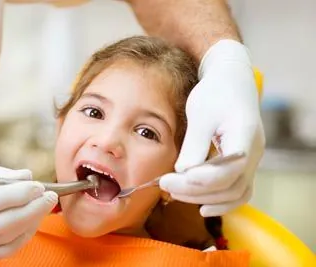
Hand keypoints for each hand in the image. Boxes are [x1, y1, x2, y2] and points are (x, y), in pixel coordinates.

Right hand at [0, 166, 57, 262]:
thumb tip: (28, 176)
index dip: (22, 193)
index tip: (39, 185)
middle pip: (7, 223)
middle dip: (34, 209)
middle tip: (50, 196)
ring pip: (9, 238)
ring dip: (33, 221)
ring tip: (44, 206)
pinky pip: (6, 250)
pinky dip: (24, 235)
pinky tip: (32, 221)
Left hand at [159, 40, 264, 216]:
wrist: (232, 80)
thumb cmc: (215, 92)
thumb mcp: (200, 114)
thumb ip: (194, 145)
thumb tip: (183, 173)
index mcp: (245, 135)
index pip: (227, 170)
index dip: (199, 181)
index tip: (170, 179)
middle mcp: (254, 152)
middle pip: (230, 186)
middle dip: (195, 191)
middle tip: (165, 186)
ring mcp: (252, 159)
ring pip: (235, 192)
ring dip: (205, 198)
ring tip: (176, 193)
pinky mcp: (243, 163)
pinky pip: (238, 190)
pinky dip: (221, 201)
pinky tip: (201, 207)